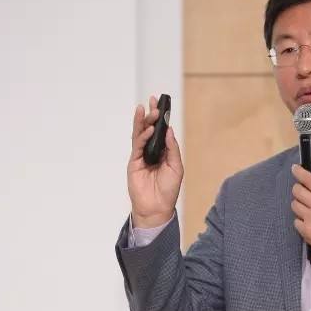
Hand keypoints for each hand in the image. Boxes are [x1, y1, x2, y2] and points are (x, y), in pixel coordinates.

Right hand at [127, 96, 183, 227]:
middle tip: (153, 103)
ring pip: (140, 135)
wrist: (157, 208)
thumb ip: (172, 148)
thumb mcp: (176, 166)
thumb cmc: (168, 189)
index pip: (160, 131)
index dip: (160, 118)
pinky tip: (148, 129)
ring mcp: (141, 156)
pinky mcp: (134, 163)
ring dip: (143, 121)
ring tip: (146, 109)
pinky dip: (143, 136)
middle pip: (148, 130)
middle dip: (150, 116)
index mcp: (162, 152)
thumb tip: (169, 131)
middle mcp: (150, 152)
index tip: (161, 104)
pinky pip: (138, 146)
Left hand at [291, 164, 310, 257]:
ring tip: (307, 208)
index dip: (299, 172)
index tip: (295, 169)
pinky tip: (309, 222)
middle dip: (298, 189)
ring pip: (295, 205)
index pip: (310, 179)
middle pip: (298, 191)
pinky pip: (296, 221)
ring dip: (299, 205)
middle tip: (302, 191)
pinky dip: (301, 220)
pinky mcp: (307, 231)